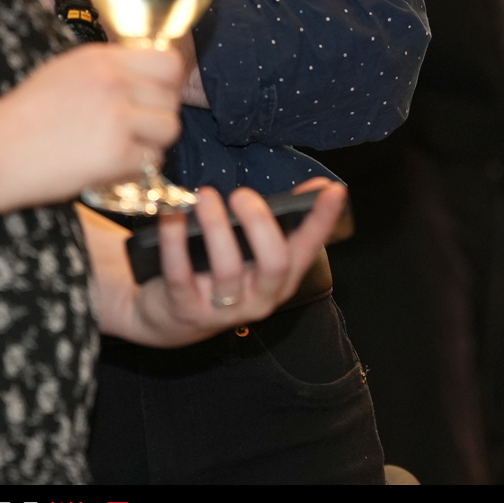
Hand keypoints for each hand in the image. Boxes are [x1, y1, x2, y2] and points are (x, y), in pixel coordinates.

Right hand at [0, 43, 183, 212]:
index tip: (150, 99)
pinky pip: (151, 161)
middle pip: (172, 96)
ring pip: (169, 128)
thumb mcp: (63, 73)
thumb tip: (142, 79)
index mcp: (101, 57)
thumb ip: (106, 71)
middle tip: (130, 132)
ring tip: (118, 150)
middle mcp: (114, 80)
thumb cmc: (19, 119)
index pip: (168, 61)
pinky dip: (133, 170)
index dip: (164, 84)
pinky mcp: (116, 151)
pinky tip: (104, 167)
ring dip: (150, 144)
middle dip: (156, 116)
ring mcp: (117, 115)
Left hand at [85, 176, 347, 346]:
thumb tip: (318, 186)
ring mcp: (223, 309)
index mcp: (281, 280)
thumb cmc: (218, 272)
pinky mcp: (186, 310)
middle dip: (260, 224)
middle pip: (273, 263)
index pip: (309, 248)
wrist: (170, 317)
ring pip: (227, 268)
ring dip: (217, 227)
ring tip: (206, 197)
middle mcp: (259, 298)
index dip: (322, 220)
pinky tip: (172, 217)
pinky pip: (180, 275)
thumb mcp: (253, 252)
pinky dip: (175, 243)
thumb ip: (280, 221)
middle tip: (242, 194)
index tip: (333, 190)